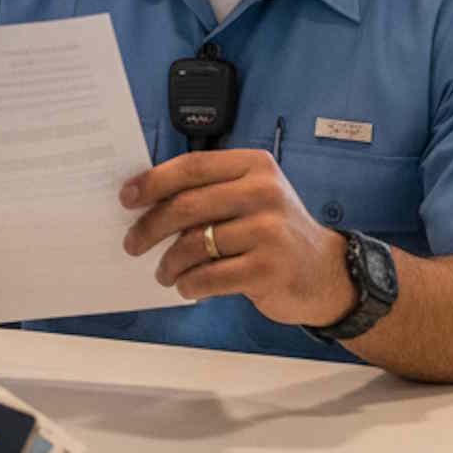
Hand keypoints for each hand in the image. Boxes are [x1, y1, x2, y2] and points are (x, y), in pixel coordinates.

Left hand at [120, 149, 356, 327]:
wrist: (325, 273)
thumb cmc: (275, 232)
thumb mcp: (252, 197)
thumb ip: (210, 192)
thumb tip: (146, 202)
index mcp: (255, 166)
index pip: (193, 167)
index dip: (154, 182)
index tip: (127, 197)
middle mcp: (264, 193)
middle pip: (187, 205)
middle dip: (150, 226)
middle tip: (132, 243)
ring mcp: (269, 231)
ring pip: (195, 244)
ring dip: (169, 263)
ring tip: (164, 272)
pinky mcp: (269, 269)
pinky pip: (210, 277)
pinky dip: (190, 284)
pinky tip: (187, 286)